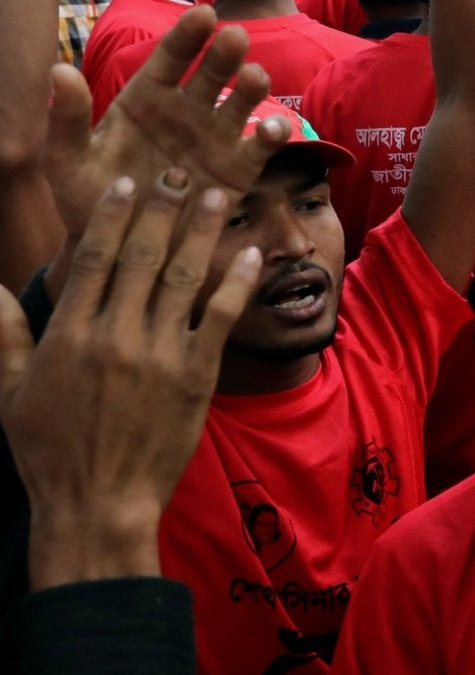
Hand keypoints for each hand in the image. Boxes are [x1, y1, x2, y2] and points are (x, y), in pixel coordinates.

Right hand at [1, 169, 262, 588]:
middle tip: (177, 172)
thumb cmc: (48, 450)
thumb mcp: (11, 391)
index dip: (111, 217)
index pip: (93, 260)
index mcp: (70, 336)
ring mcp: (159, 356)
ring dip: (201, 233)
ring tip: (215, 195)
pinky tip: (250, 252)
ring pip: (183, 278)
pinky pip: (219, 318)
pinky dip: (237, 282)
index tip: (125, 185)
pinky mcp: (196, 376)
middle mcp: (116, 337)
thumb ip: (4, 335)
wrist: (98, 503)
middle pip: (142, 257)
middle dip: (161, 210)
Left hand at [44, 8, 288, 260]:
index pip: (169, 59)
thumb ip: (66, 118)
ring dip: (252, 89)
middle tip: (235, 37)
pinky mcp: (238, 169)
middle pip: (210, 74)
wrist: (120, 250)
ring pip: (241, 104)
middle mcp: (186, 112)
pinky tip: (274, 129)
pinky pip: (261, 148)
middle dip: (224, 54)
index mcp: (146, 100)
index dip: (186, 36)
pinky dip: (274, 136)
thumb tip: (58, 70)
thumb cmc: (89, 199)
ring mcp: (216, 138)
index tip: (204, 14)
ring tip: (256, 78)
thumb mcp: (67, 160)